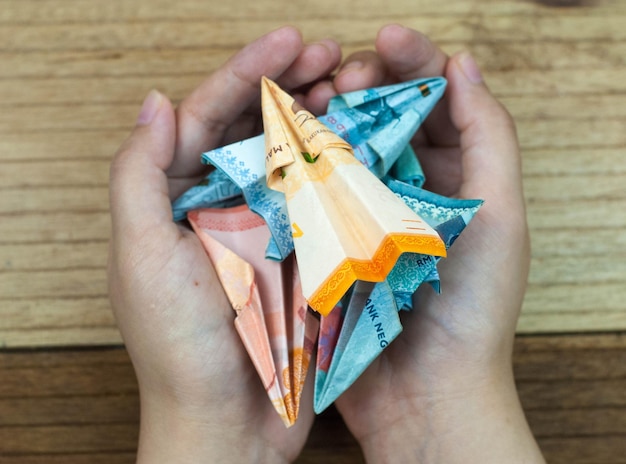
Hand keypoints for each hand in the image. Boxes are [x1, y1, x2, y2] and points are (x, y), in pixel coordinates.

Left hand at [107, 27, 340, 462]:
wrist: (228, 424)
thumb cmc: (178, 346)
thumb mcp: (142, 256)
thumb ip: (140, 176)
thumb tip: (156, 102)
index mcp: (174, 199)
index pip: (206, 116)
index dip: (247, 71)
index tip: (290, 40)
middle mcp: (217, 207)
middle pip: (251, 129)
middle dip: (289, 84)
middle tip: (332, 54)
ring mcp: (260, 229)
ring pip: (288, 159)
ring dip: (317, 119)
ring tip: (350, 87)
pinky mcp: (296, 256)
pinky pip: (316, 202)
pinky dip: (336, 170)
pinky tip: (360, 144)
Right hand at [331, 25, 544, 462]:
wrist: (424, 394)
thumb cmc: (470, 310)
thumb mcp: (499, 217)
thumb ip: (490, 137)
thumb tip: (463, 65)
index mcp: (455, 175)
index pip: (434, 100)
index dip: (412, 61)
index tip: (385, 39)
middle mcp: (409, 188)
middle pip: (382, 114)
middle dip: (364, 81)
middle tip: (342, 73)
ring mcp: (365, 212)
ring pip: (344, 145)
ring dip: (329, 114)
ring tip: (311, 97)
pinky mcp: (331, 240)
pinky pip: (315, 189)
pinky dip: (302, 161)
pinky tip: (288, 143)